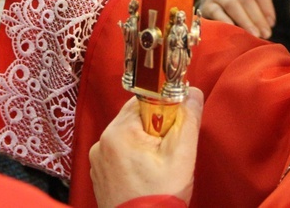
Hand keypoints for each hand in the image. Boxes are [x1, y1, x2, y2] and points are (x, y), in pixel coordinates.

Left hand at [90, 88, 203, 206]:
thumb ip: (188, 119)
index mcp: (117, 132)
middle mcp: (101, 142)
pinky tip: (145, 177)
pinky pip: (119, 154)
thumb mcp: (182, 155)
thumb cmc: (160, 197)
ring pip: (128, 137)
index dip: (163, 111)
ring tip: (157, 169)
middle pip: (135, 119)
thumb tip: (192, 91)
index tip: (174, 128)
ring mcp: (98, 159)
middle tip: (168, 152)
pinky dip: (133, 159)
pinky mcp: (99, 173)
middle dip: (155, 130)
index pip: (143, 101)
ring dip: (144, 145)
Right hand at [198, 0, 286, 37]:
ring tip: (254, 35)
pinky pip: (217, 12)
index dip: (266, 6)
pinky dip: (226, 22)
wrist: (218, 1)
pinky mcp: (207, 4)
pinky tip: (235, 31)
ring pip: (232, 5)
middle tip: (266, 33)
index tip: (272, 22)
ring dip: (245, 21)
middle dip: (257, 17)